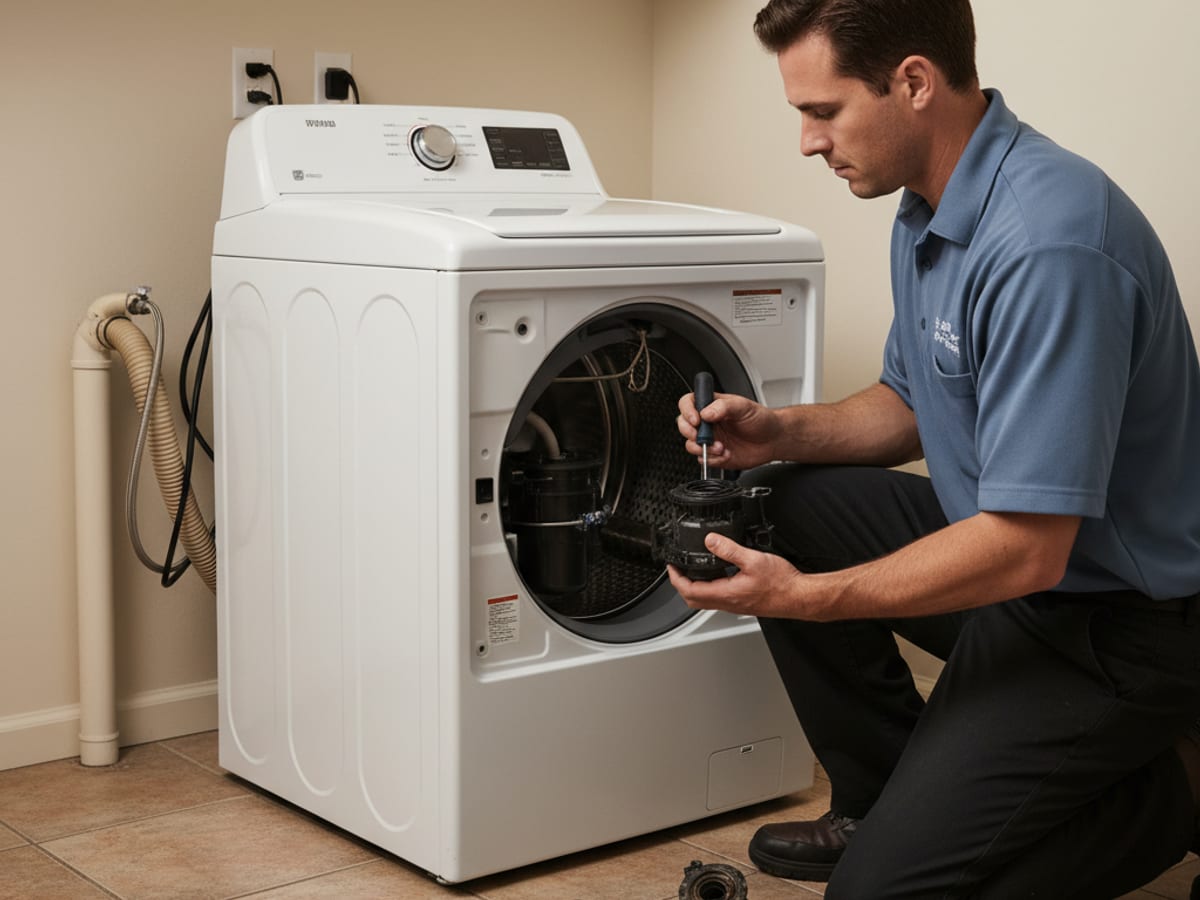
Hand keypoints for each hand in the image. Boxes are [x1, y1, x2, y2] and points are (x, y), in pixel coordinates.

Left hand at [667, 533, 823, 619]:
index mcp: (726, 593)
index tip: (672, 566)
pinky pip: (718, 598)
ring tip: (692, 570)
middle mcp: (728, 602)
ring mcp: (735, 604)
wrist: (799, 597)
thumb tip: (710, 540)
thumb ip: (729, 550)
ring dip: (694, 587)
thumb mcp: (753, 559)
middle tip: (678, 569)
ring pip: (705, 600)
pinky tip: (717, 575)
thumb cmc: (782, 583)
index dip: (675, 579)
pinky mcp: (742, 603)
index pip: (689, 591)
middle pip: (693, 600)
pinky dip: (709, 587)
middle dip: (681, 585)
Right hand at [676, 391, 779, 470]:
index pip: (689, 403)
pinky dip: (713, 459)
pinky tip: (726, 454)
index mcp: (712, 406)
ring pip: (690, 444)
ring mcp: (710, 439)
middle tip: (703, 436)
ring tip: (721, 447)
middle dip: (689, 432)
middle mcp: (708, 422)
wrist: (772, 440)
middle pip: (683, 424)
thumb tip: (706, 413)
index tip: (696, 419)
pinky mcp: (714, 455)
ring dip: (703, 448)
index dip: (687, 411)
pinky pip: (703, 460)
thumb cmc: (760, 420)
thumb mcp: (743, 406)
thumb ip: (723, 406)